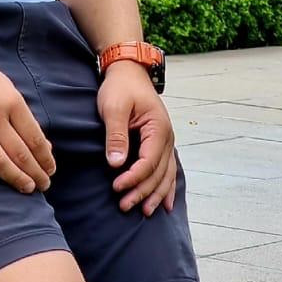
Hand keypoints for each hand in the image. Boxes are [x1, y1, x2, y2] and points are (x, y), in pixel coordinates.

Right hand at [0, 48, 55, 193]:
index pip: (35, 138)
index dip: (46, 159)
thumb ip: (22, 115)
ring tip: (26, 187)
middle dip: (36, 173)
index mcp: (10, 100)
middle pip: (20, 153)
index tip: (50, 171)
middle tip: (43, 186)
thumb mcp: (5, 87)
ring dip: (16, 178)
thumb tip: (44, 145)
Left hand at [97, 61, 176, 216]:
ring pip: (166, 175)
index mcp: (158, 127)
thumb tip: (116, 164)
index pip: (149, 162)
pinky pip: (167, 170)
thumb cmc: (120, 86)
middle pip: (158, 173)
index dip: (134, 178)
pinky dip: (166, 188)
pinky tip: (165, 204)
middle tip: (124, 206)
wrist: (128, 70)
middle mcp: (167, 137)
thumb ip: (116, 135)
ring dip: (155, 194)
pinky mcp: (160, 143)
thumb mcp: (114, 107)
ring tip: (143, 211)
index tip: (117, 187)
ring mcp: (167, 141)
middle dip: (143, 192)